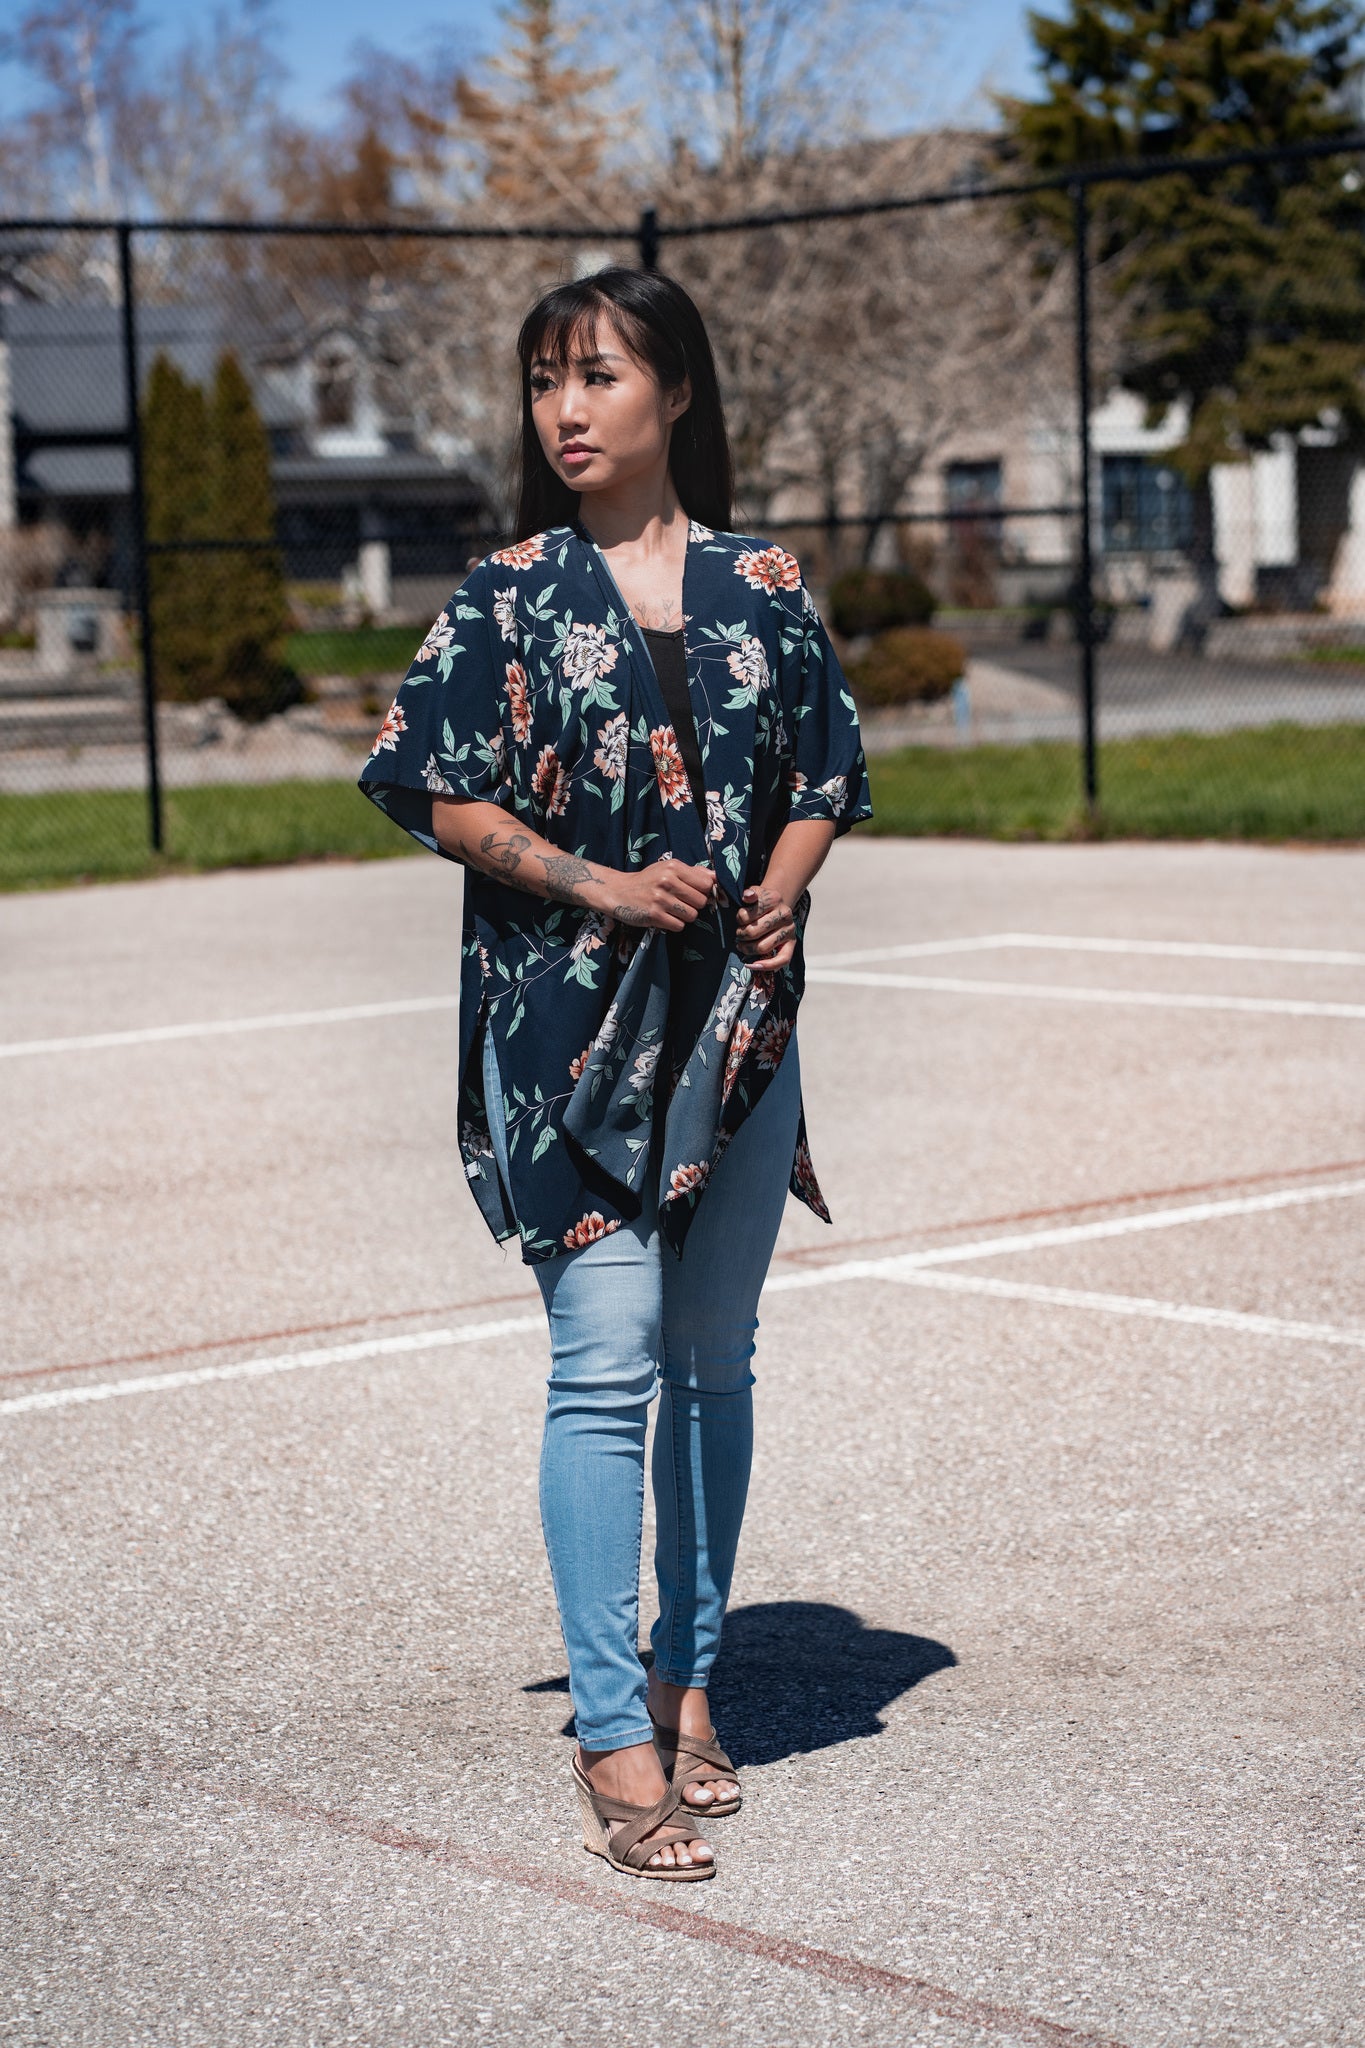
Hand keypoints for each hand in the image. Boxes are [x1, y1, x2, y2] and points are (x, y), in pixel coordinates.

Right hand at [603, 858, 718, 931]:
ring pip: (692, 916)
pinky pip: (679, 926)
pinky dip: (674, 924)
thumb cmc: (648, 880)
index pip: (707, 884)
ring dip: (684, 916)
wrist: (619, 892)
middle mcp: (667, 881)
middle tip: (681, 902)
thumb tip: (716, 877)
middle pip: (701, 902)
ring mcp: (660, 899)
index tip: (695, 893)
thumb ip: (692, 872)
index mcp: (673, 867)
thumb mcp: (667, 869)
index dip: (704, 891)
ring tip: (672, 910)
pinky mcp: (654, 916)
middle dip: (694, 905)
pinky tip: (665, 917)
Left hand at [736, 881, 797, 969]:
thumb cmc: (759, 903)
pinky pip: (781, 960)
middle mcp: (785, 914)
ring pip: (762, 947)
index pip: (748, 914)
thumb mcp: (752, 893)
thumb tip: (747, 896)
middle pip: (754, 932)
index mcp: (774, 898)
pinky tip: (752, 965)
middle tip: (738, 934)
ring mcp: (789, 930)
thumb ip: (748, 894)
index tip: (739, 919)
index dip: (739, 918)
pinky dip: (766, 966)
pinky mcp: (791, 944)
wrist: (775, 907)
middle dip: (741, 935)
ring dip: (747, 949)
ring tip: (742, 945)